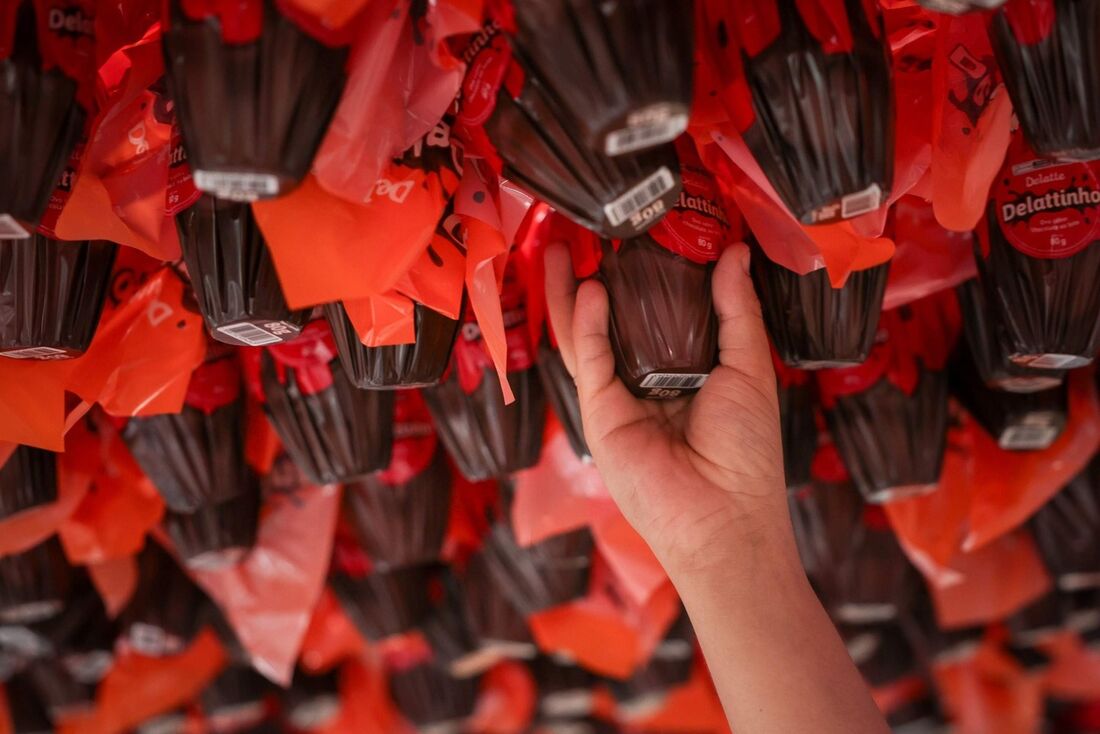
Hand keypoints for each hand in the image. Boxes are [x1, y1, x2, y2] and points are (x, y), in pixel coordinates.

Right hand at [544, 242, 788, 573]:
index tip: (642, 233)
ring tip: (560, 249)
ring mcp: (620, 400)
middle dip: (595, 277)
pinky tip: (589, 292)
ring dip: (570, 295)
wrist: (726, 516)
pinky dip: (586, 327)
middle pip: (613, 321)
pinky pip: (590, 363)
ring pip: (587, 338)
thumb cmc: (747, 452)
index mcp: (687, 371)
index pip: (659, 314)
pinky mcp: (600, 416)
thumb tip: (732, 254)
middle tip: (584, 233)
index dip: (647, 276)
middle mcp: (648, 382)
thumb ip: (736, 311)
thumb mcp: (749, 368)